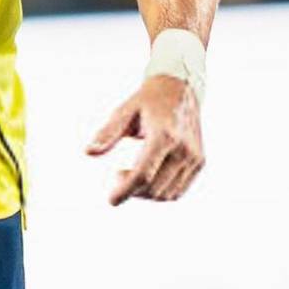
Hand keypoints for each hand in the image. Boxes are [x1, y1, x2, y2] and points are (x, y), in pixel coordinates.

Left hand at [85, 75, 204, 204]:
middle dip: (132, 190)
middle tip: (116, 176)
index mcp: (164, 135)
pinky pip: (179, 190)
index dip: (125, 190)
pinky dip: (161, 192)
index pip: (143, 174)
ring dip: (145, 194)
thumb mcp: (125, 110)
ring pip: (168, 194)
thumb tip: (88, 152)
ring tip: (130, 176)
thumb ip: (108, 133)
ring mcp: (194, 157)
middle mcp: (183, 149)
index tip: (111, 200)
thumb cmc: (148, 99)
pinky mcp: (199, 162)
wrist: (180, 88)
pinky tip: (147, 179)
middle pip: (154, 188)